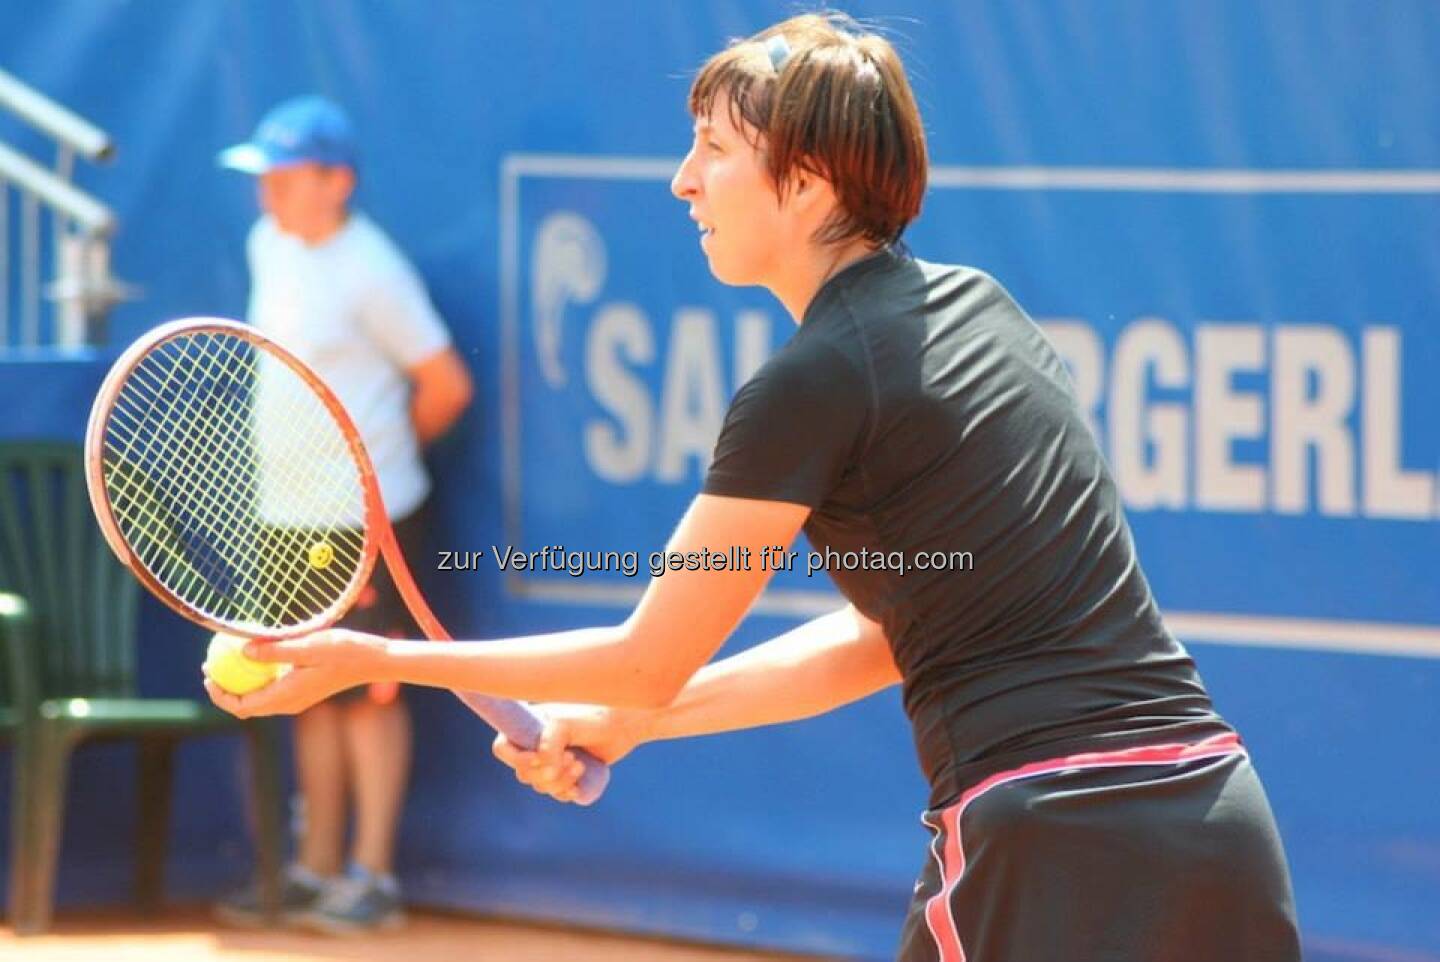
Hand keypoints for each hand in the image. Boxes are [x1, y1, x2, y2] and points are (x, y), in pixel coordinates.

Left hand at [203, 627, 387, 717]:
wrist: (374, 661)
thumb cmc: (345, 651)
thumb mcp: (309, 646)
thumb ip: (275, 650)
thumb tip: (243, 650)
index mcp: (287, 696)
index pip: (242, 706)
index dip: (219, 694)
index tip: (208, 674)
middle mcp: (289, 703)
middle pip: (246, 706)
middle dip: (224, 690)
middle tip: (210, 665)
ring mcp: (297, 698)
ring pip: (258, 698)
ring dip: (239, 684)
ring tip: (227, 660)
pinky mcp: (303, 690)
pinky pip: (271, 689)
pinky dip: (257, 678)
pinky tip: (256, 657)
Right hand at [492, 703, 649, 803]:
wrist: (622, 724)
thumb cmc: (592, 716)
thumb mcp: (563, 725)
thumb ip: (548, 747)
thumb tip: (545, 773)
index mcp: (527, 727)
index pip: (502, 748)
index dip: (516, 760)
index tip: (539, 758)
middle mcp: (535, 745)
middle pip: (523, 774)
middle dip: (546, 772)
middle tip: (571, 757)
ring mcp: (551, 761)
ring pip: (541, 786)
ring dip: (559, 781)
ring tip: (579, 765)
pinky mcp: (567, 774)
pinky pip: (557, 793)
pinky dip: (566, 791)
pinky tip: (579, 784)